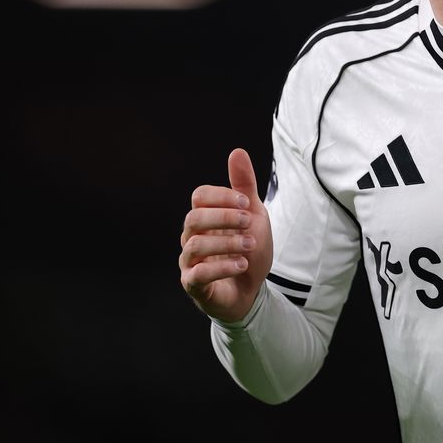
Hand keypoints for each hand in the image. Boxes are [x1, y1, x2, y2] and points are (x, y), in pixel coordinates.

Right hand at [179, 148, 273, 322]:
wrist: (252, 290)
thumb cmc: (248, 250)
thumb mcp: (253, 215)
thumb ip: (244, 186)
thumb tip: (237, 151)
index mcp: (206, 217)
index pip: (200, 196)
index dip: (222, 196)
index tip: (246, 203)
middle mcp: (191, 236)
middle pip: (194, 218)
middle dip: (224, 218)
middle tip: (248, 223)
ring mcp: (189, 261)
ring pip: (196, 245)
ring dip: (227, 243)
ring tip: (250, 246)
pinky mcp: (193, 285)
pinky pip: (198, 274)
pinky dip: (222, 268)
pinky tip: (242, 264)